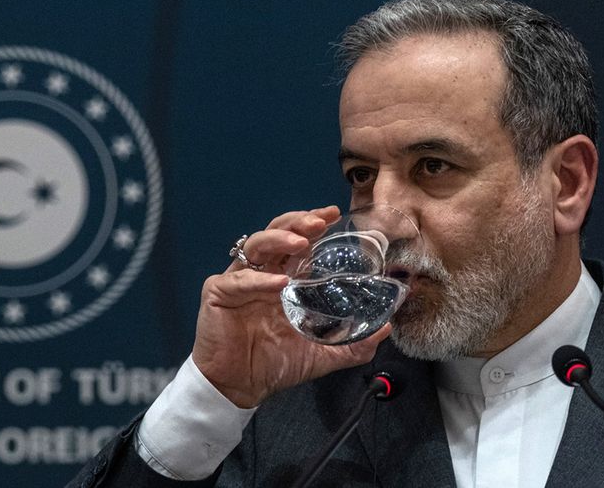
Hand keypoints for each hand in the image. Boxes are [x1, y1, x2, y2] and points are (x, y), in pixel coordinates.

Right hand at [191, 206, 390, 407]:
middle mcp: (261, 274)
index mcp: (283, 280)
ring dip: (279, 239)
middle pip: (276, 233)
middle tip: (319, 222)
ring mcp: (239, 282)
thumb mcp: (320, 355)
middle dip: (298, 222)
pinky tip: (278, 282)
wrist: (239, 388)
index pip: (297, 241)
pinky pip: (237, 280)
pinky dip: (258, 279)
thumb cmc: (273, 365)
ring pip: (256, 245)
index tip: (333, 215)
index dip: (312, 224)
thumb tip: (385, 330)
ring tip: (301, 242)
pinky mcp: (218, 294)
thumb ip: (352, 344)